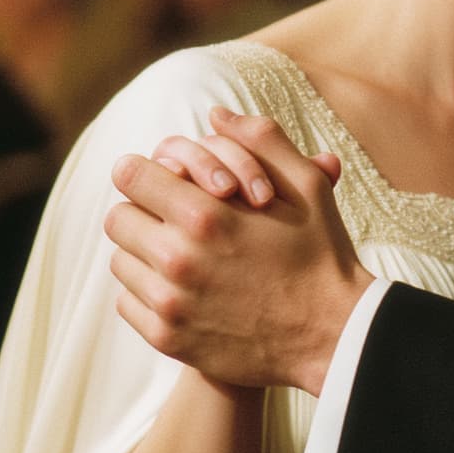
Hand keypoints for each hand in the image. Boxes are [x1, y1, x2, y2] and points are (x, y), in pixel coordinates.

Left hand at [107, 109, 373, 394]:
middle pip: (118, 219)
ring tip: (181, 255)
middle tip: (172, 218)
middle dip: (142, 211)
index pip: (130, 175)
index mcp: (207, 215)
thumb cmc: (322, 255)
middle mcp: (179, 260)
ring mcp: (170, 304)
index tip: (163, 180)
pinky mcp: (168, 339)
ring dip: (144, 253)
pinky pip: (127, 304)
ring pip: (121, 262)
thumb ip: (261, 139)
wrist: (335, 336)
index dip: (145, 172)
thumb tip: (216, 114)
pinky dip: (147, 294)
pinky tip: (182, 290)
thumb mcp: (306, 186)